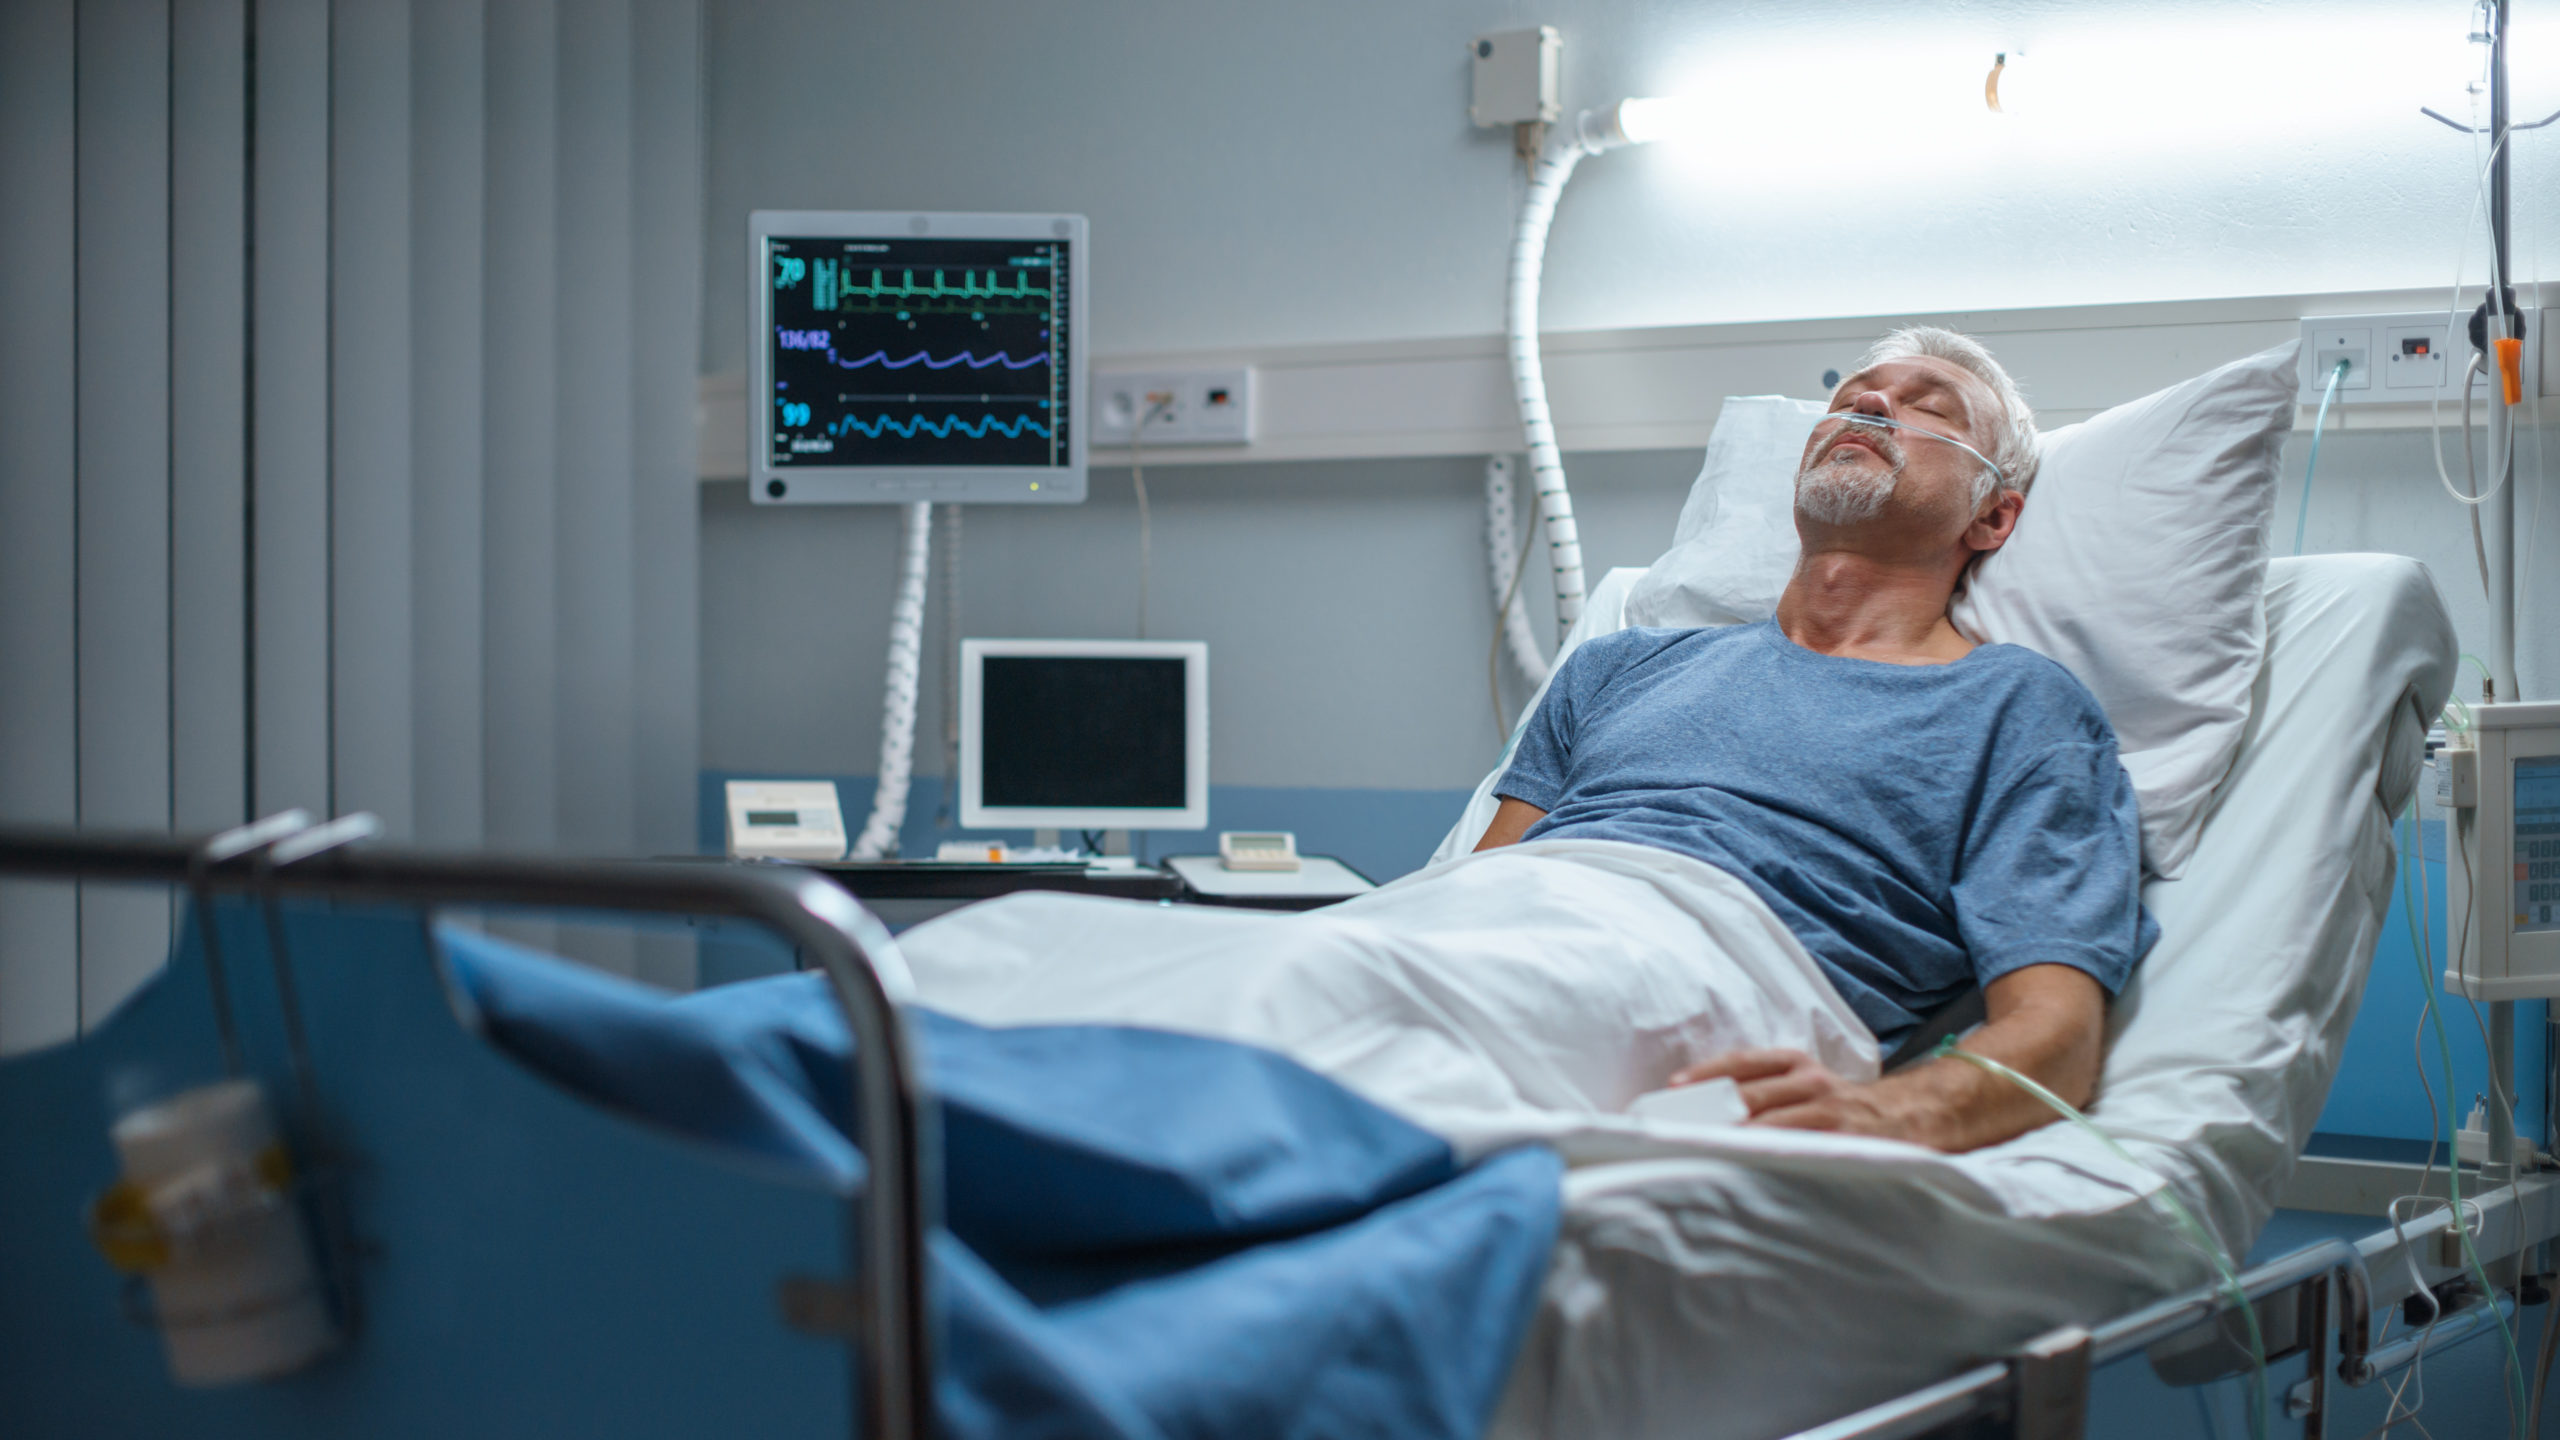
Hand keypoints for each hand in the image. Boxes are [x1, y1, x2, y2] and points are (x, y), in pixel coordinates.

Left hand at [1669, 1048, 1906, 1138]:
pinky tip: (1746, 1173)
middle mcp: (1810, 1081)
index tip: (1673, 1088)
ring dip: (1736, 1140)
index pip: (1742, 1062)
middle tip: (1676, 1128)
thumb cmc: (1832, 1104)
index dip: (1706, 1073)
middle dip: (1712, 1112)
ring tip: (1700, 1152)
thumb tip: (1698, 1106)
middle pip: (1750, 1095)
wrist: (1903, 1116)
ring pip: (1772, 1126)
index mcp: (1794, 1062)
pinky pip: (1801, 1153)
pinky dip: (1772, 1161)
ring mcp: (1829, 1112)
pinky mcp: (1844, 1143)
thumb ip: (1760, 1088)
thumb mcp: (1800, 1082)